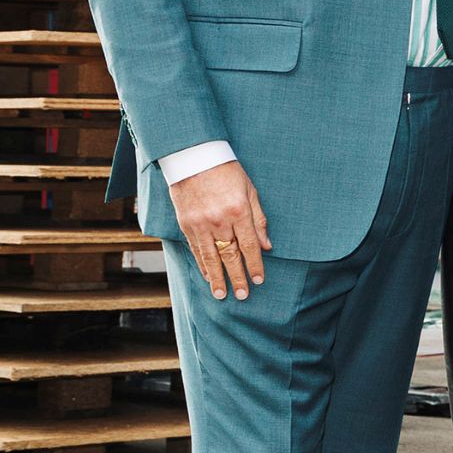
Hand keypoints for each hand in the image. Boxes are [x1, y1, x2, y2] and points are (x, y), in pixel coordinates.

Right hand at [173, 160, 270, 299]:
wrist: (193, 157)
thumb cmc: (227, 171)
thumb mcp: (250, 190)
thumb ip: (258, 219)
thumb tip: (267, 245)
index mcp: (239, 211)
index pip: (249, 245)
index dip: (255, 265)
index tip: (259, 280)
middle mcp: (219, 220)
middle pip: (230, 255)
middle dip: (238, 277)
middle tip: (244, 295)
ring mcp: (200, 223)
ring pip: (211, 257)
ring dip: (217, 278)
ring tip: (222, 295)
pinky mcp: (186, 223)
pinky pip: (196, 249)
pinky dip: (202, 264)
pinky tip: (208, 276)